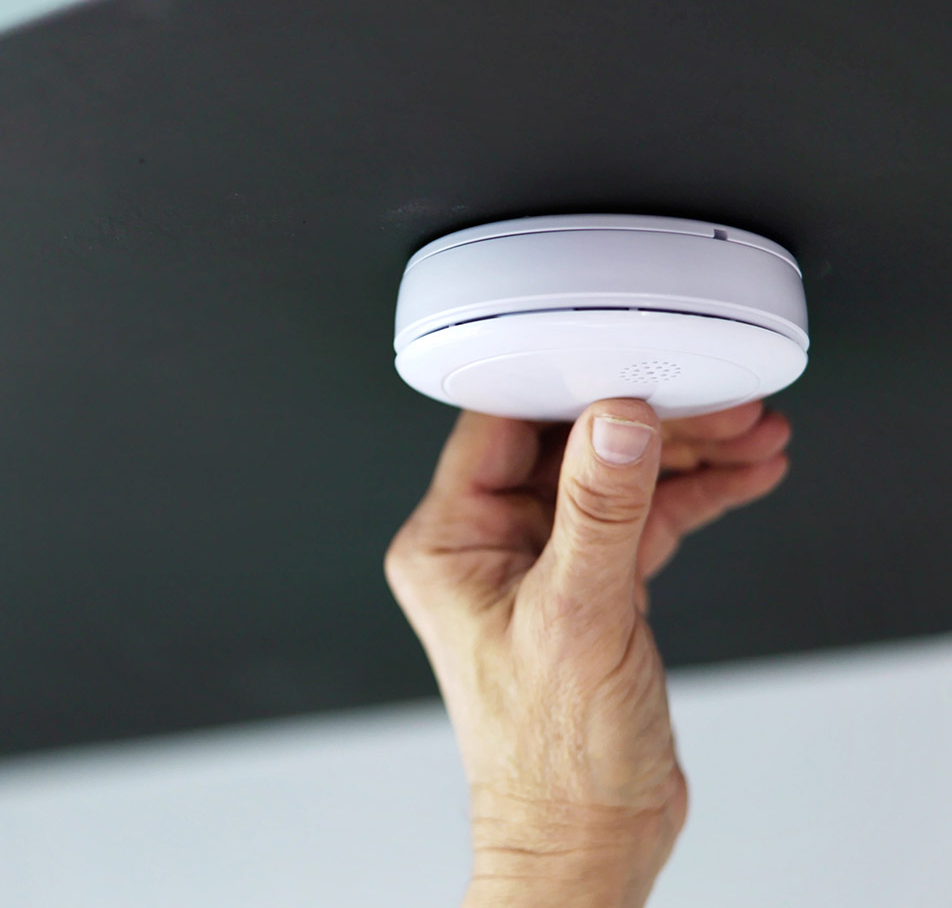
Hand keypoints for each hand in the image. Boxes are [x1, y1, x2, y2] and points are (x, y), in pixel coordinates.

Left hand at [384, 399, 790, 906]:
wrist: (587, 835)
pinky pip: (639, 520)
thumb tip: (616, 422)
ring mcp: (540, 565)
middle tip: (720, 404)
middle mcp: (486, 546)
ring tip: (752, 434)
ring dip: (683, 456)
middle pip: (567, 446)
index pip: (499, 428)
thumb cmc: (550, 755)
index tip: (631, 365)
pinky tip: (740, 477)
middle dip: (649, 423)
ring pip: (612, 480)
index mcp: (447, 542)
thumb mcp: (577, 615)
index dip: (568, 388)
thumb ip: (600, 511)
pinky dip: (691, 497)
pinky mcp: (589, 587)